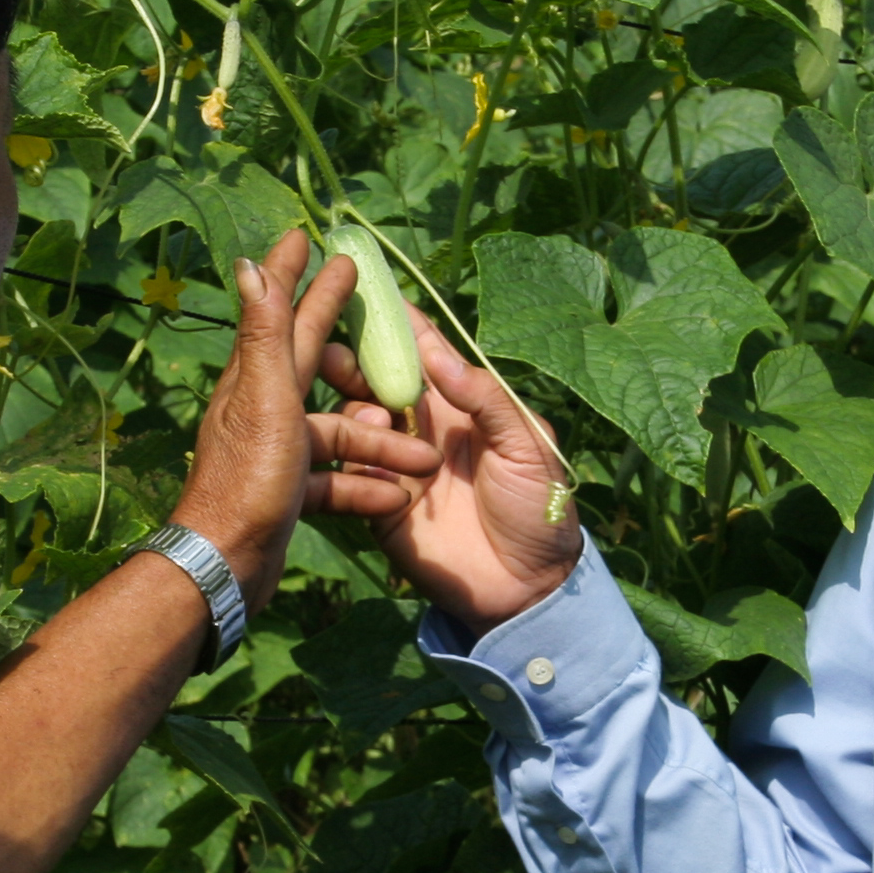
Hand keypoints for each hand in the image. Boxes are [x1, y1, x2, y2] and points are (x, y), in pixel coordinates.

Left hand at [169, 229, 431, 614]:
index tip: (310, 238)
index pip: (282, 312)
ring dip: (381, 443)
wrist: (226, 565)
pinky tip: (397, 499)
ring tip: (425, 458)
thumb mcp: (265, 399)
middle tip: (385, 328)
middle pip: (315, 365)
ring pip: (337, 433)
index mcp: (257, 379)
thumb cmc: (249, 479)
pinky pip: (335, 480)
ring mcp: (276, 452)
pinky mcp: (287, 493)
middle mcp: (263, 408)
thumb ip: (264, 333)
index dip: (297, 274)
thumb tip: (248, 262)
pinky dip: (365, 487)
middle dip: (353, 351)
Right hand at [315, 312, 581, 637]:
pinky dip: (353, 448)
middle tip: (334, 345)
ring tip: (361, 399)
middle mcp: (421, 427)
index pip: (422, 351)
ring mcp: (396, 463)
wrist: (528, 586)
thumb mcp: (527, 446)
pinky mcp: (378, 502)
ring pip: (356, 418)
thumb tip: (439, 354)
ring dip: (351, 400)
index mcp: (460, 405)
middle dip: (353, 357)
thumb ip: (486, 399)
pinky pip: (353, 468)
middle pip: (376, 380)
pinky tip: (368, 441)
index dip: (397, 320)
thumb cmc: (539, 508)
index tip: (363, 285)